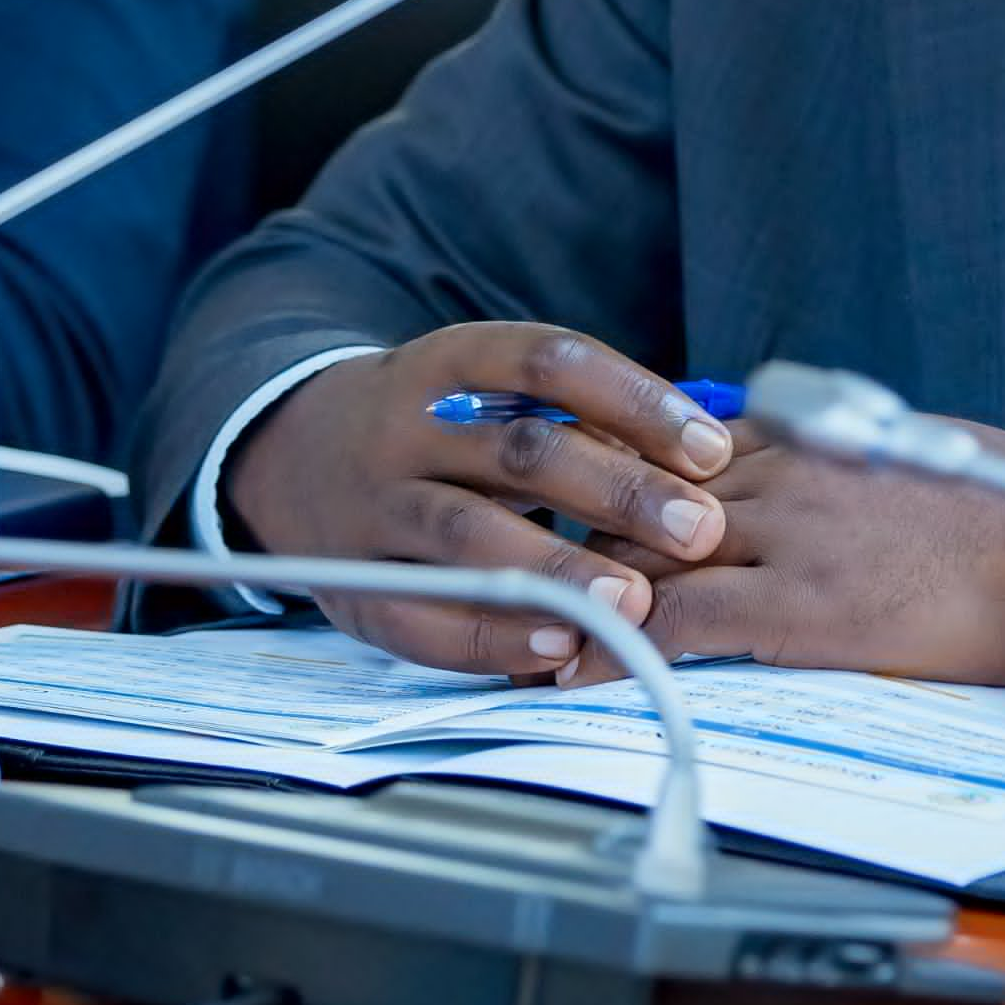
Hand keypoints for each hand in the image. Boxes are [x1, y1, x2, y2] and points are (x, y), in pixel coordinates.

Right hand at [222, 323, 734, 676]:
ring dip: (559, 569)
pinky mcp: (348, 586)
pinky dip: (493, 635)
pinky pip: (421, 617)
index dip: (635, 400)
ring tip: (636, 599)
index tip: (711, 447)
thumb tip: (701, 460)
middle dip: (619, 493)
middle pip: (519, 454)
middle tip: (700, 529)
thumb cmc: (438, 427)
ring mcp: (370, 508)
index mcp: (449, 361)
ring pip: (468, 536)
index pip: (549, 362)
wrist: (292, 453)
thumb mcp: (490, 396)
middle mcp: (403, 428)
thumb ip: (580, 422)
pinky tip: (559, 643)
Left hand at [570, 418, 1004, 687]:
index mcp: (815, 436)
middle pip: (643, 494)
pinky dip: (614, 647)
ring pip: (644, 551)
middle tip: (528, 575)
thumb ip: (848, 456)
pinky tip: (572, 673)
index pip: (682, 443)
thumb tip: (820, 470)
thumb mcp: (919, 453)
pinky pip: (679, 622)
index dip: (622, 479)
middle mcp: (786, 474)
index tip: (580, 509)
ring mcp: (789, 537)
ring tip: (524, 629)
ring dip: (578, 591)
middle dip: (581, 537)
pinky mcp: (800, 607)